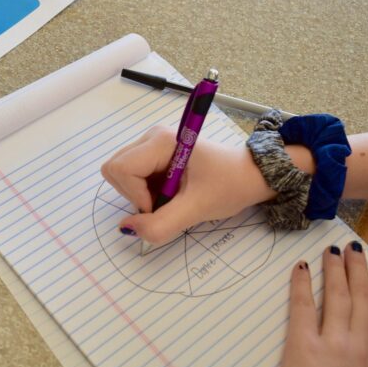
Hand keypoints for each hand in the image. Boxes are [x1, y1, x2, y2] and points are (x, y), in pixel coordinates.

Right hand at [100, 126, 273, 243]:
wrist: (251, 176)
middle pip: (116, 170)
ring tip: (170, 199)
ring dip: (141, 195)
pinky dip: (145, 193)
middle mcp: (151, 137)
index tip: (162, 207)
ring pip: (122, 175)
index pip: (121, 169)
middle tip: (165, 204)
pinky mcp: (154, 155)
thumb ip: (161, 223)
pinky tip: (169, 194)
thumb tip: (127, 229)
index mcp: (161, 141)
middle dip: (135, 195)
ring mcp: (151, 144)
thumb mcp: (197, 208)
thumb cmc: (229, 186)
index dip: (136, 196)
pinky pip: (133, 177)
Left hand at [277, 245, 367, 366]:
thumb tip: (367, 340)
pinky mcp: (304, 345)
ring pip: (337, 295)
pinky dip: (301, 283)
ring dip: (334, 269)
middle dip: (358, 270)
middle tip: (354, 249)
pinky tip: (299, 268)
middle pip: (362, 298)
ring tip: (331, 252)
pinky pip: (303, 305)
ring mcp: (334, 344)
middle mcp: (360, 347)